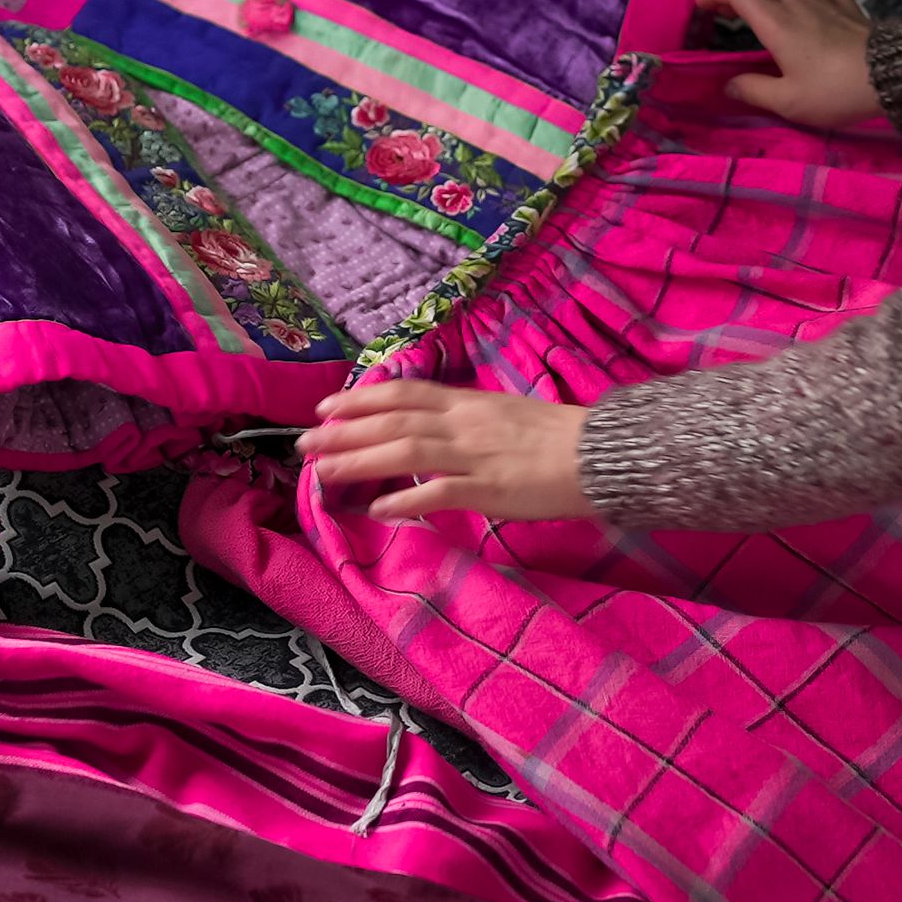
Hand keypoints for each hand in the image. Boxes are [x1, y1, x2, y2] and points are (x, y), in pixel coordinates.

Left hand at [301, 381, 597, 523]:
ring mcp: (473, 455)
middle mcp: (463, 423)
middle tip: (305, 442)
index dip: (361, 398)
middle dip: (345, 432)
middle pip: (393, 421)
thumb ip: (463, 419)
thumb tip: (426, 426)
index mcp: (466, 403)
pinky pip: (439, 492)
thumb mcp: (502, 413)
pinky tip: (376, 508)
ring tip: (323, 470)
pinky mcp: (488, 488)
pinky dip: (405, 498)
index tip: (326, 406)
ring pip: (405, 452)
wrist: (597, 453)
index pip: (403, 393)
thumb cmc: (553, 436)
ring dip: (360, 460)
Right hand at [696, 0, 877, 127]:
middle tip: (729, 8)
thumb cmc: (834, 90)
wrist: (892, 76)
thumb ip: (753, 91)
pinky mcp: (849, 8)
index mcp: (776, 22)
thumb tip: (728, 84)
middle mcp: (798, 3)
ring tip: (764, 9)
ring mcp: (826, 2)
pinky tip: (809, 15)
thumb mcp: (788, 101)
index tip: (702, 7)